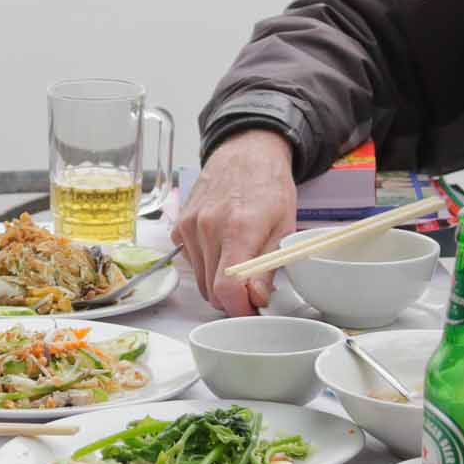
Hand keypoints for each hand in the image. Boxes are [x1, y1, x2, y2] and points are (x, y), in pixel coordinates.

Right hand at [176, 130, 298, 316]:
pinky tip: (222, 247)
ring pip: (200, 280)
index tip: (252, 311)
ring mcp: (189, 226)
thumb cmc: (269, 186)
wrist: (246, 152)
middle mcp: (207, 227)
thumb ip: (267, 267)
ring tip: (239, 261)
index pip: (227, 289)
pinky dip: (206, 265)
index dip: (240, 309)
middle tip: (252, 289)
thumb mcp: (284, 226)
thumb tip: (255, 300)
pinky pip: (190, 263)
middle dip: (233, 299)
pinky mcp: (179, 225)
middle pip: (212, 290)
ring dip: (218, 282)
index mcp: (238, 228)